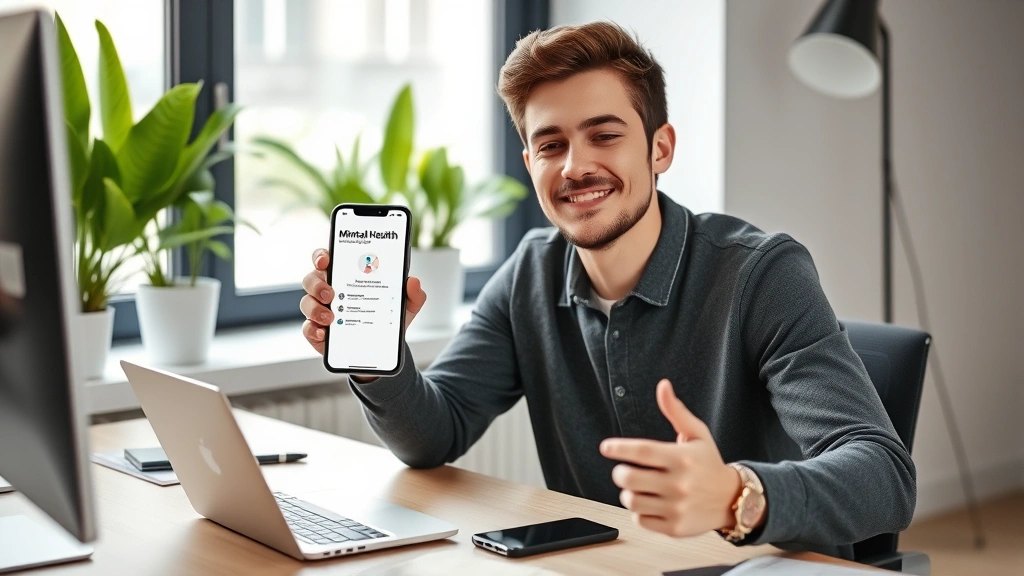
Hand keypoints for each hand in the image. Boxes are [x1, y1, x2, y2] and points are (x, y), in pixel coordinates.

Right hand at [300, 248, 426, 355]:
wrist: (384, 349)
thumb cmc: (388, 319)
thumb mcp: (405, 306)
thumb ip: (413, 294)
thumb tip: (413, 281)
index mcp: (347, 277)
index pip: (327, 260)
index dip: (321, 256)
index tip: (326, 260)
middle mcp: (330, 291)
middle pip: (311, 279)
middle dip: (317, 284)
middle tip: (331, 293)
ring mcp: (321, 311)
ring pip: (306, 302)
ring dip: (315, 308)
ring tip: (331, 317)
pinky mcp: (318, 332)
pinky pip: (308, 328)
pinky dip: (313, 330)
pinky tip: (324, 333)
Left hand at [599, 379, 743, 537]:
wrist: (733, 499)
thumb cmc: (709, 463)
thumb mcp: (697, 434)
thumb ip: (676, 411)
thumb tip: (663, 386)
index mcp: (681, 458)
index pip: (642, 451)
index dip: (619, 448)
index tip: (606, 447)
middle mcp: (679, 483)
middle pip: (629, 478)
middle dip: (620, 472)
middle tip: (624, 470)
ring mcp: (677, 507)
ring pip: (631, 501)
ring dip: (628, 493)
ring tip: (638, 488)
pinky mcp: (675, 527)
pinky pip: (640, 520)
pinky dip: (639, 513)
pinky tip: (650, 504)